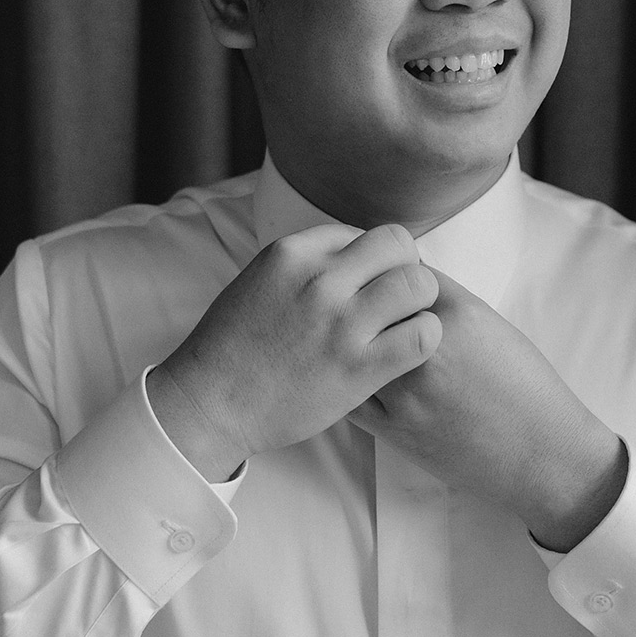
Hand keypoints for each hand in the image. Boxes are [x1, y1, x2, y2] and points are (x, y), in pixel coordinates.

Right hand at [150, 224, 443, 480]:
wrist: (210, 403)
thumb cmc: (232, 347)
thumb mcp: (260, 280)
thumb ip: (306, 264)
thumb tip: (352, 254)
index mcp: (292, 253)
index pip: (362, 232)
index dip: (374, 258)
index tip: (370, 283)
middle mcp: (320, 280)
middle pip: (398, 246)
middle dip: (406, 267)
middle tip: (399, 297)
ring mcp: (342, 324)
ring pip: (419, 285)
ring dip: (421, 302)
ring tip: (406, 322)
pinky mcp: (359, 368)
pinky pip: (423, 335)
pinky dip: (425, 337)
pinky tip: (407, 350)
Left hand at [349, 268, 627, 551]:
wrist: (542, 456)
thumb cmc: (527, 389)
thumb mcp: (493, 326)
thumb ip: (448, 301)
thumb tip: (407, 283)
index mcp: (458, 316)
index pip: (401, 270)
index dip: (393, 273)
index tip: (391, 281)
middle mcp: (425, 350)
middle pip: (371, 305)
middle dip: (370, 305)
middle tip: (375, 311)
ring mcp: (405, 392)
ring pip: (355, 347)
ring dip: (357, 343)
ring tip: (366, 346)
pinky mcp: (392, 429)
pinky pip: (353, 391)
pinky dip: (353, 379)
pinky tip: (364, 377)